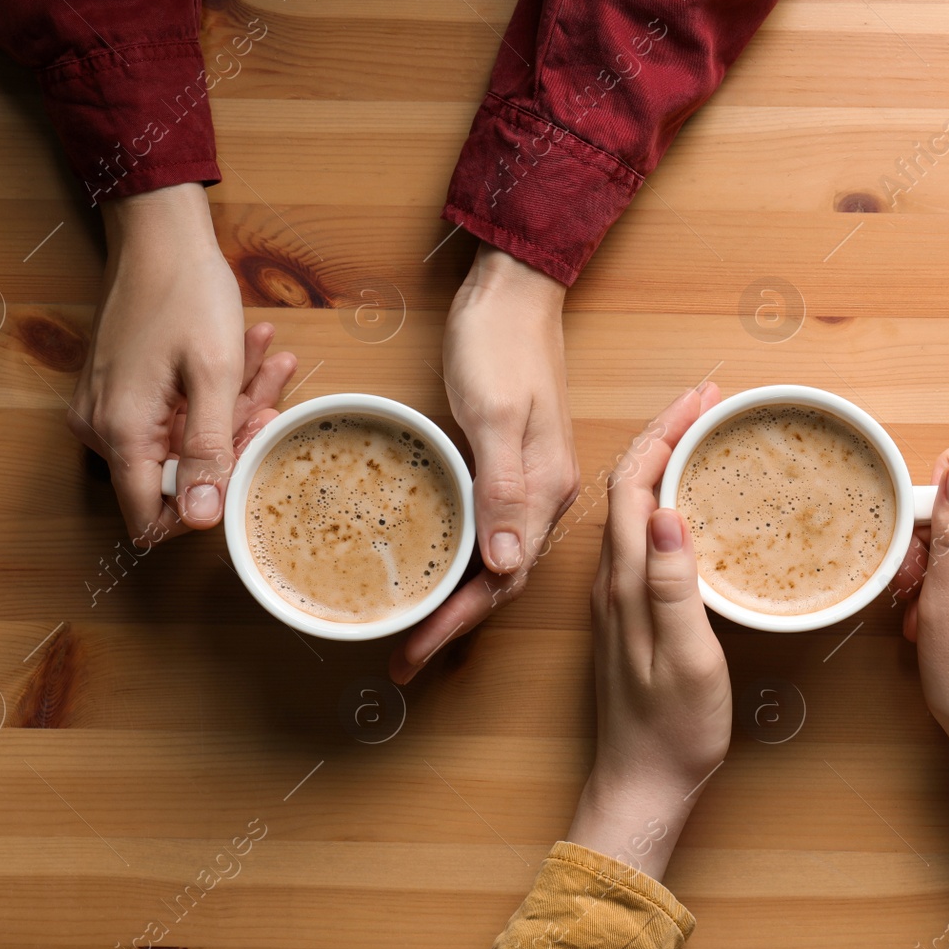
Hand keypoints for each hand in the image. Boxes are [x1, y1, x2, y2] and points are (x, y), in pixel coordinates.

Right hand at [68, 183, 296, 544]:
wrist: (158, 233)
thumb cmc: (186, 292)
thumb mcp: (213, 374)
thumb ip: (207, 450)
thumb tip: (200, 520)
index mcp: (120, 433)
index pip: (152, 518)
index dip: (203, 507)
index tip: (242, 467)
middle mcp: (103, 430)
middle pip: (175, 475)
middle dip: (231, 441)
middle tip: (271, 400)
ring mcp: (109, 410)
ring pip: (181, 440)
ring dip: (231, 409)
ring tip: (269, 363)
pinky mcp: (120, 392)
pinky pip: (171, 413)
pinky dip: (212, 393)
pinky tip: (250, 356)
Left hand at [389, 242, 576, 682]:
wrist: (515, 290)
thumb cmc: (499, 342)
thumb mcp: (494, 413)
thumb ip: (502, 489)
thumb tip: (503, 564)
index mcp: (545, 490)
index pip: (503, 580)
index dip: (457, 623)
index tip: (415, 654)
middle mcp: (544, 495)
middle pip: (501, 579)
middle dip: (453, 624)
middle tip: (403, 659)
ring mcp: (529, 481)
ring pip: (495, 560)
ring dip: (457, 598)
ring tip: (414, 630)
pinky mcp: (510, 464)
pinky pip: (488, 529)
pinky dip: (461, 560)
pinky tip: (435, 568)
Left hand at [564, 384, 729, 881]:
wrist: (640, 784)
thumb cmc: (671, 730)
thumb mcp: (685, 659)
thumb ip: (673, 587)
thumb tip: (667, 512)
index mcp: (624, 583)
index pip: (633, 485)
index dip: (665, 432)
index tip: (704, 398)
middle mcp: (612, 580)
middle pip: (629, 485)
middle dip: (666, 432)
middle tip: (711, 401)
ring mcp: (617, 596)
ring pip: (634, 508)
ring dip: (664, 461)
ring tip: (704, 434)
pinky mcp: (629, 612)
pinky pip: (641, 536)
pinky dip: (665, 499)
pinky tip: (690, 502)